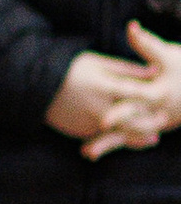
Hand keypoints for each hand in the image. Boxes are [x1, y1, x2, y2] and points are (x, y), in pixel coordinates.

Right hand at [48, 28, 180, 158]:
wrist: (36, 89)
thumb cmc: (70, 70)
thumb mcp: (96, 63)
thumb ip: (124, 69)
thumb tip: (152, 71)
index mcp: (104, 86)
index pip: (136, 94)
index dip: (153, 98)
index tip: (166, 97)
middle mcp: (100, 108)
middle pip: (133, 120)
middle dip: (150, 123)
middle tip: (163, 120)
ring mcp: (91, 123)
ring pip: (122, 135)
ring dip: (140, 138)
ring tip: (154, 138)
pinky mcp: (84, 134)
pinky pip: (106, 139)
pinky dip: (119, 140)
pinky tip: (132, 140)